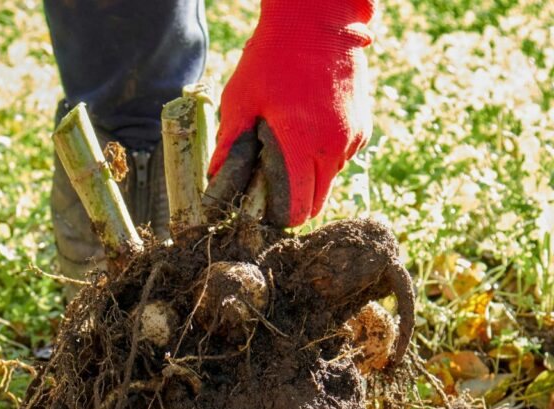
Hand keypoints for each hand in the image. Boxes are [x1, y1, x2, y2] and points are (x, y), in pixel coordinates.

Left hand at [205, 0, 374, 226]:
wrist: (319, 21)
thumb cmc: (274, 58)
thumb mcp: (241, 100)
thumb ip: (230, 144)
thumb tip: (215, 179)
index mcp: (305, 146)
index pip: (298, 209)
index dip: (277, 216)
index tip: (260, 210)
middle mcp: (336, 148)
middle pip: (316, 203)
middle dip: (293, 204)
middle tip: (267, 188)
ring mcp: (353, 138)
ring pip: (330, 182)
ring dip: (309, 179)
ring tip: (283, 153)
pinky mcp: (362, 127)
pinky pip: (340, 159)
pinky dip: (322, 158)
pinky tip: (302, 133)